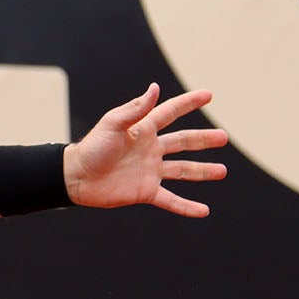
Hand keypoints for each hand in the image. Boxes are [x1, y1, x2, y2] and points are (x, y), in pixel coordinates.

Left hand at [64, 83, 228, 216]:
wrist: (75, 177)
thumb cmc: (91, 148)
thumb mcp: (113, 124)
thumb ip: (135, 109)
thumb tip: (155, 88)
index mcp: (143, 130)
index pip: (170, 112)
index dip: (188, 103)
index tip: (208, 95)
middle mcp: (150, 149)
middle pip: (183, 142)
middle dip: (203, 140)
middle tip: (223, 137)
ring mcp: (149, 171)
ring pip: (182, 171)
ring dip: (202, 171)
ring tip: (222, 171)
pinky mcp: (145, 191)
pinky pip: (171, 200)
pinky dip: (187, 206)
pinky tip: (204, 211)